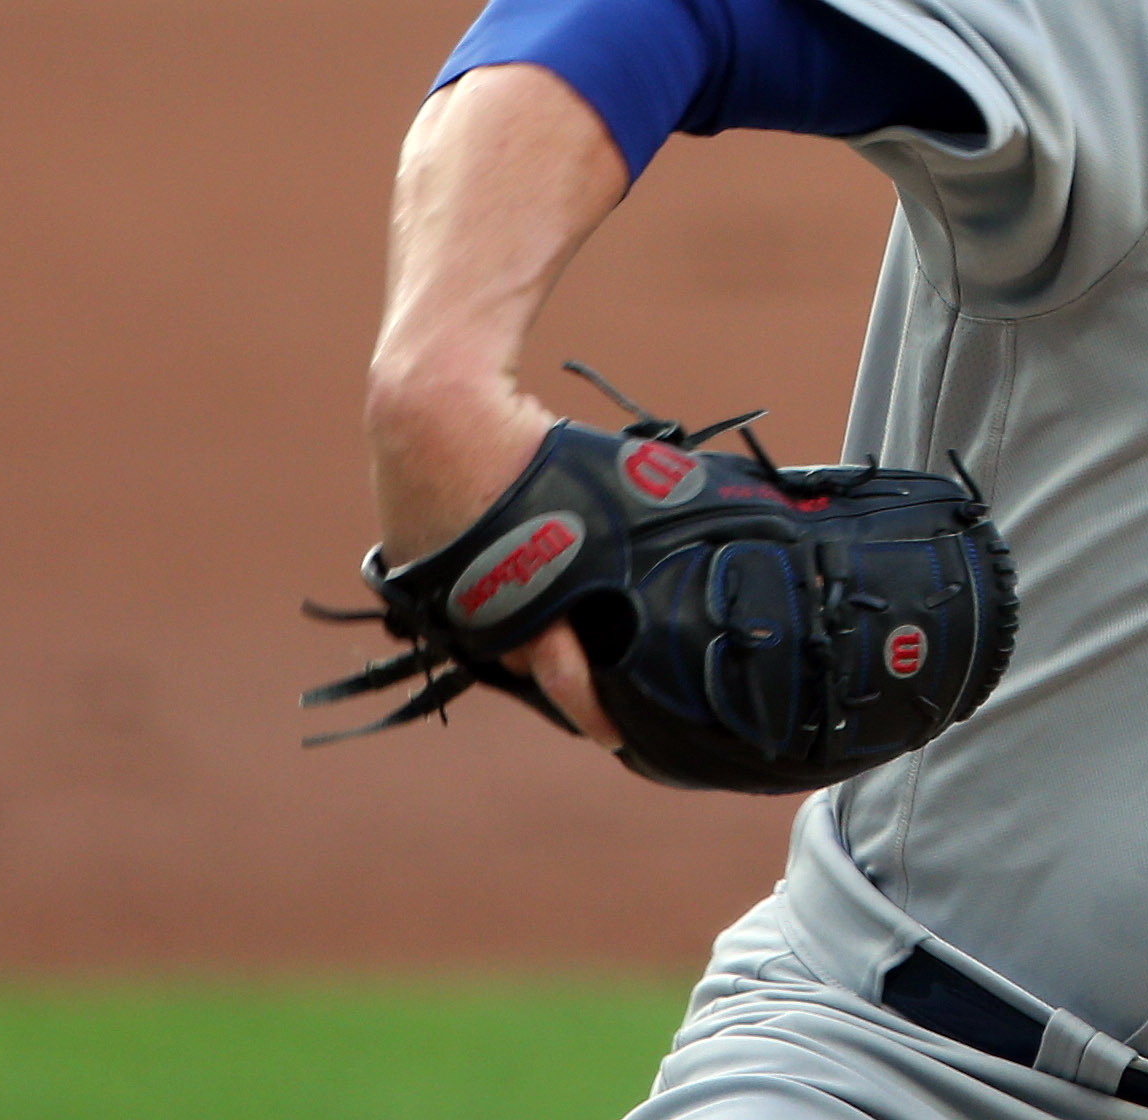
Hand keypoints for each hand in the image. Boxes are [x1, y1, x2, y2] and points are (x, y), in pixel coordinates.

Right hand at [368, 374, 623, 751]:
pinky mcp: (416, 572)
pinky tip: (506, 587)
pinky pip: (458, 603)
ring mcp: (441, 595)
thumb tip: (731, 522)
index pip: (564, 675)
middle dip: (556, 669)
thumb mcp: (614, 483)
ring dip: (518, 635)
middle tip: (591, 677)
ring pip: (487, 634)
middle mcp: (481, 611)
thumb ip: (652, 521)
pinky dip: (484, 600)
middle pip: (523, 660)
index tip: (613, 738)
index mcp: (533, 597)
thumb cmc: (532, 446)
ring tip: (553, 630)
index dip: (589, 710)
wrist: (435, 409)